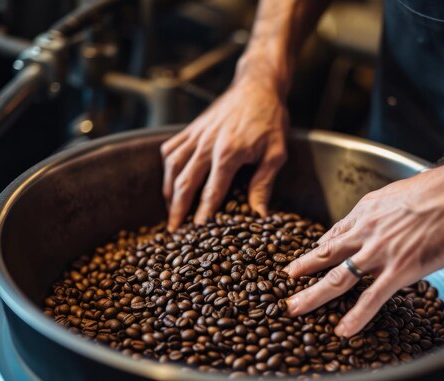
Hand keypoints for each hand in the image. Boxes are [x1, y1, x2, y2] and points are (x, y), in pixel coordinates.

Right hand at [160, 74, 287, 231]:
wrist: (258, 85)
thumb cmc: (270, 118)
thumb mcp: (276, 153)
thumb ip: (264, 184)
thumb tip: (259, 215)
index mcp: (229, 152)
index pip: (212, 191)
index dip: (202, 214)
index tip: (197, 233)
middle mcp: (207, 143)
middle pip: (185, 181)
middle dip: (177, 209)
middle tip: (174, 231)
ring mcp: (196, 134)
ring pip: (173, 166)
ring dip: (169, 190)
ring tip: (170, 209)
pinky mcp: (191, 127)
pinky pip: (171, 148)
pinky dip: (168, 166)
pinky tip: (171, 179)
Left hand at [284, 162, 443, 336]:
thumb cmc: (439, 189)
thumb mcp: (399, 193)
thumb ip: (385, 210)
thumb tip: (385, 217)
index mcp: (366, 211)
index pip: (335, 234)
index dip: (320, 249)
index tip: (309, 258)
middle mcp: (365, 231)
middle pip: (326, 255)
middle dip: (302, 270)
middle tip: (284, 283)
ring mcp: (379, 252)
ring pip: (337, 277)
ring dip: (313, 295)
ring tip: (294, 308)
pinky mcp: (400, 270)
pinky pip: (372, 298)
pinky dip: (355, 317)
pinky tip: (342, 331)